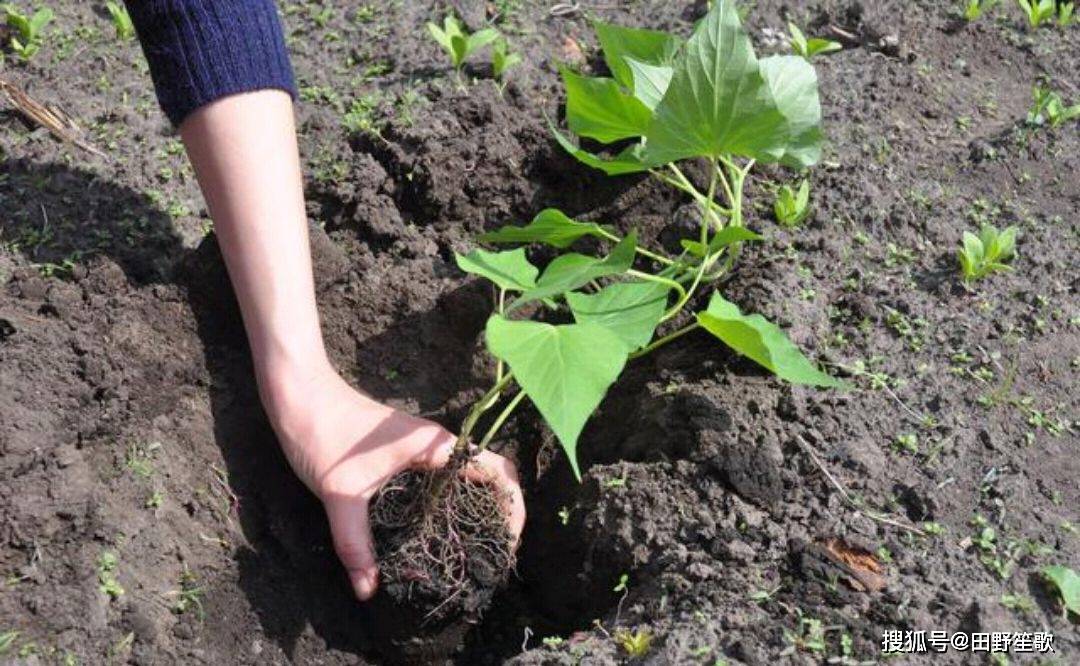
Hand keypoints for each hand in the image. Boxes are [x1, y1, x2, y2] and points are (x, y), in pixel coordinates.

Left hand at [260, 360, 525, 600]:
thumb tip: (367, 590)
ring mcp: (422, 448)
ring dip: (477, 509)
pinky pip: (443, 479)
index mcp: (436, 446)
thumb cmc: (323, 433)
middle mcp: (437, 445)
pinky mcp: (405, 454)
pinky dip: (451, 503)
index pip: (498, 471)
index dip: (513, 508)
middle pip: (490, 477)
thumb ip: (355, 543)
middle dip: (500, 515)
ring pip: (466, 478)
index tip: (508, 544)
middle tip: (491, 557)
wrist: (299, 394)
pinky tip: (433, 531)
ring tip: (470, 551)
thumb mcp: (339, 494)